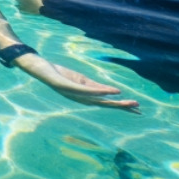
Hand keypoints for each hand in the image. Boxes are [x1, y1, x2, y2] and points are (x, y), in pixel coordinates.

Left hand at [16, 54, 140, 112]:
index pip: (106, 104)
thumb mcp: (81, 80)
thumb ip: (96, 87)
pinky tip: (110, 92)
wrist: (40, 68)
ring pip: (97, 100)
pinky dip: (99, 91)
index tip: (137, 110)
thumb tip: (115, 92)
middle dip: (121, 107)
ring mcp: (74, 94)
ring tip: (130, 101)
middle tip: (139, 109)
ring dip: (114, 101)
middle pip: (104, 104)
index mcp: (84, 97)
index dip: (121, 107)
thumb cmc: (60, 74)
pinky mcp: (67, 86)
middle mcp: (80, 99)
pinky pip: (85, 90)